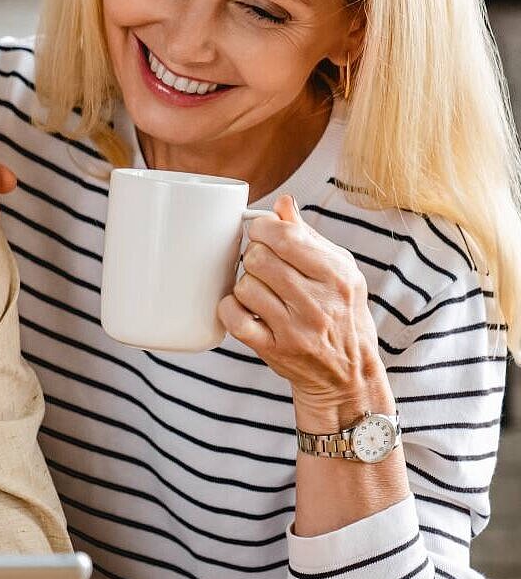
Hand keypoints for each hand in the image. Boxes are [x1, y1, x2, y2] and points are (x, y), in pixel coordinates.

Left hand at [217, 195, 388, 421]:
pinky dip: (231, 309)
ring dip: (246, 285)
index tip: (261, 233)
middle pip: (258, 259)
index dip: (262, 229)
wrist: (348, 374)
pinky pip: (234, 318)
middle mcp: (318, 302)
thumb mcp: (340, 273)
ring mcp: (295, 329)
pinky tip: (244, 308)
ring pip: (245, 286)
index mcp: (337, 276)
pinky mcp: (274, 350)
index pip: (284, 236)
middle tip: (262, 266)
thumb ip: (309, 237)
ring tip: (261, 291)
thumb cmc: (342, 315)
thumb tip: (283, 203)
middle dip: (254, 256)